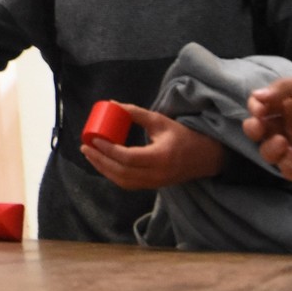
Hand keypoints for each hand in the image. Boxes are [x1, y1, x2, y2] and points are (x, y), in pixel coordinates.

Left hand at [81, 103, 224, 189]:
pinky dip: (113, 175)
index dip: (109, 150)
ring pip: (123, 181)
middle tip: (85, 147)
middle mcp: (157, 174)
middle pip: (121, 172)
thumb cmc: (183, 136)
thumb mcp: (160, 121)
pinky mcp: (153, 186)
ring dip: (103, 169)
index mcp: (161, 157)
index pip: (128, 158)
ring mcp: (155, 183)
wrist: (205, 157)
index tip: (94, 140)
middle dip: (100, 160)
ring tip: (90, 155)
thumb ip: (136, 113)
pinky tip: (103, 164)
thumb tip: (112, 104)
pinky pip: (128, 184)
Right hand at [242, 76, 291, 180]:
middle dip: (253, 129)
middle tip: (259, 128)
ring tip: (281, 143)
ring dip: (269, 148)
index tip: (259, 109)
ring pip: (270, 153)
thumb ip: (287, 88)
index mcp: (289, 105)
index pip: (261, 108)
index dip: (255, 108)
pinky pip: (289, 170)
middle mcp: (290, 126)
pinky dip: (285, 165)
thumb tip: (257, 96)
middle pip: (260, 131)